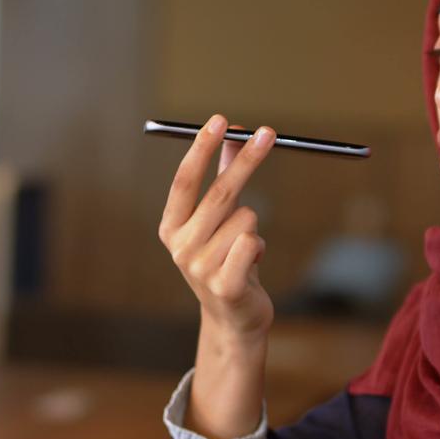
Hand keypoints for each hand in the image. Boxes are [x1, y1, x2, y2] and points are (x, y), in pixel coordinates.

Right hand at [158, 114, 276, 339]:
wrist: (233, 317)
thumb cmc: (226, 259)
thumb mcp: (220, 218)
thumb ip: (223, 174)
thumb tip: (237, 132)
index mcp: (170, 228)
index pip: (184, 181)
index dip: (201, 149)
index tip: (220, 121)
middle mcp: (180, 247)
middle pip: (219, 193)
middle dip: (246, 159)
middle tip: (269, 133)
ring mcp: (199, 269)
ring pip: (246, 218)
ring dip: (254, 227)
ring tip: (244, 249)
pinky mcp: (224, 286)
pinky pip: (252, 242)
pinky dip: (259, 248)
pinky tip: (251, 265)